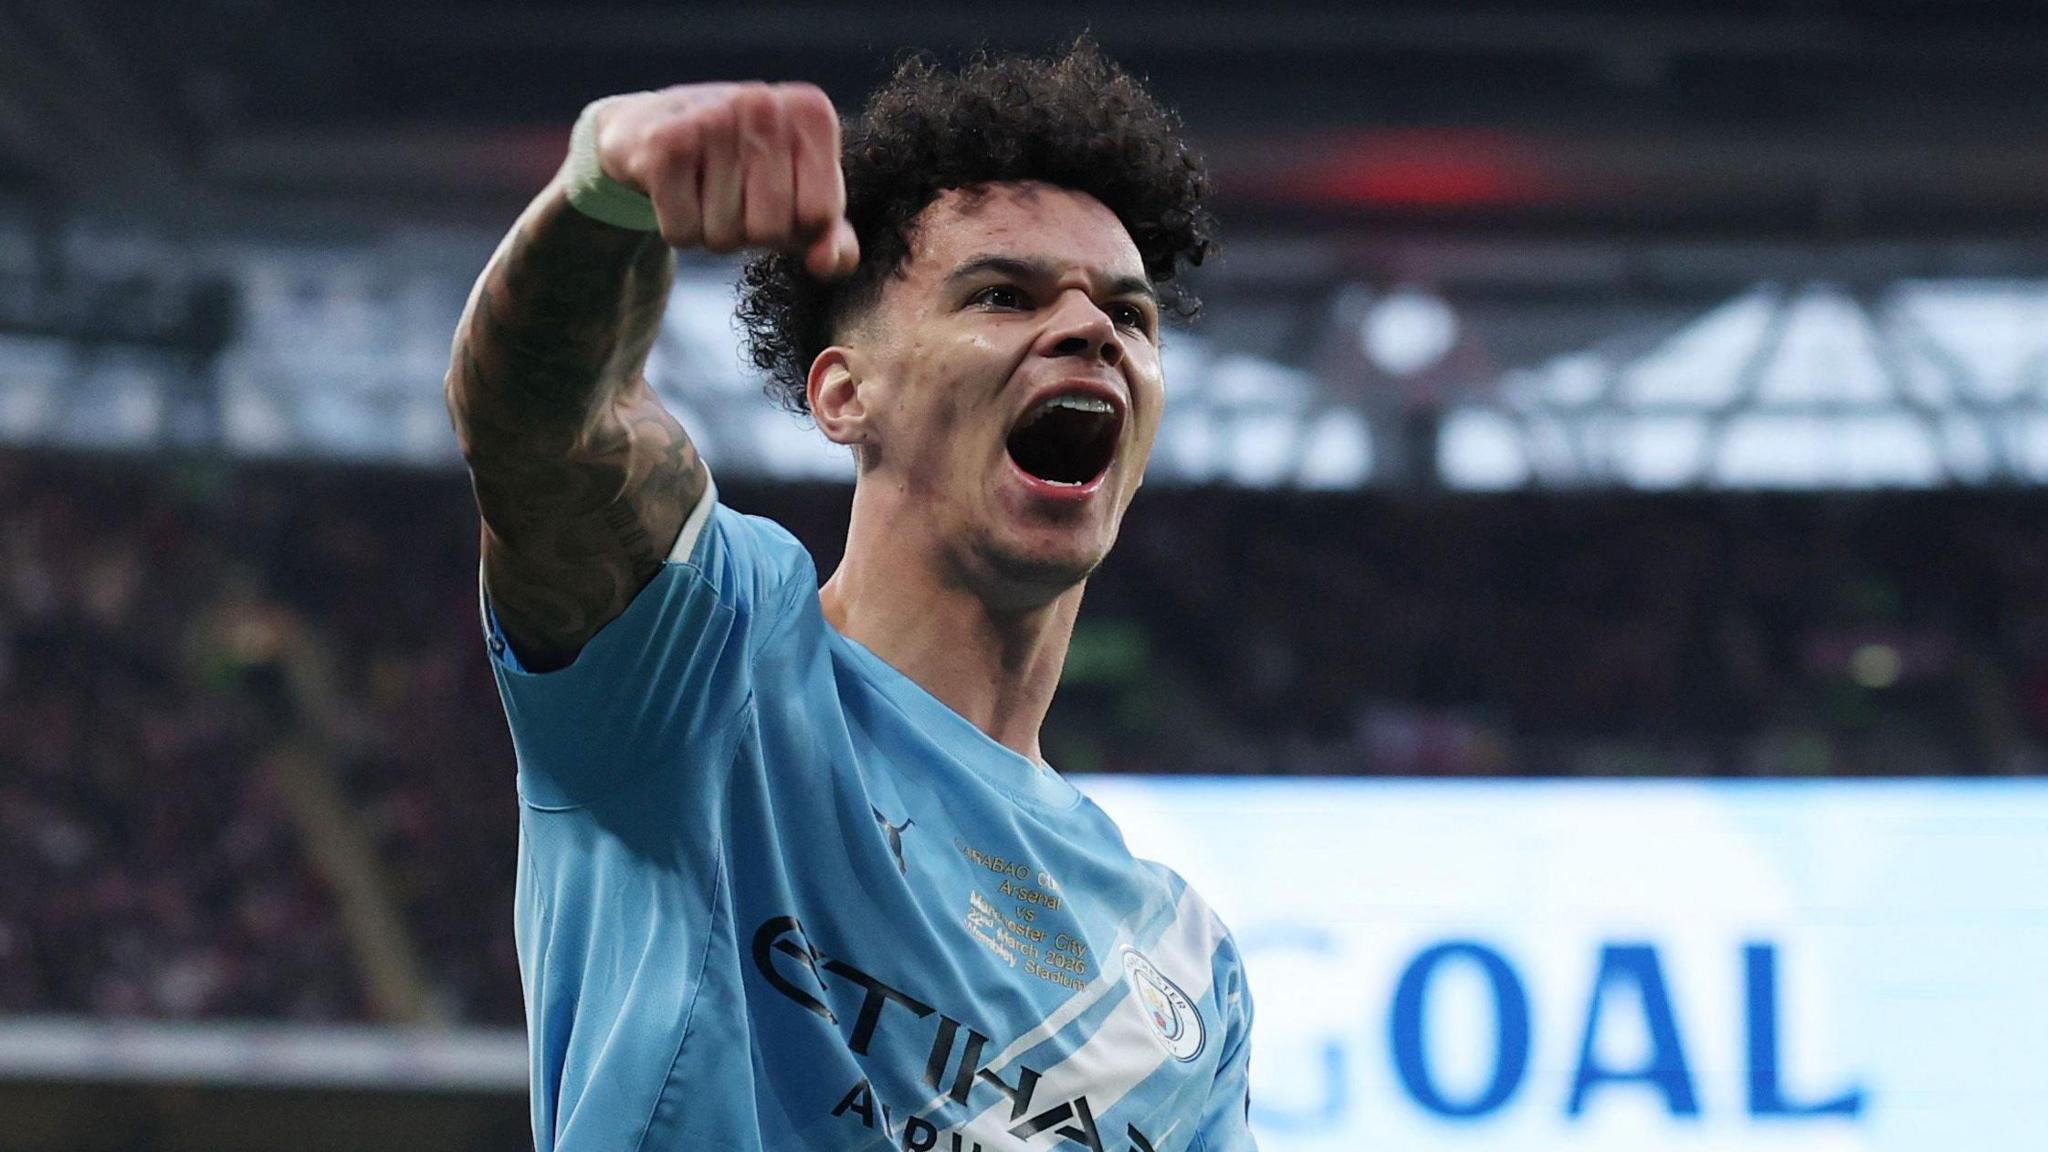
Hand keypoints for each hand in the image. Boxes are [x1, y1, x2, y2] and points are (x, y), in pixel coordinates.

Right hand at [591, 82, 858, 279]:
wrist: (652, 127)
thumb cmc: (744, 168)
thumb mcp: (799, 198)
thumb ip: (832, 239)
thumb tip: (826, 263)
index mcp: (811, 112)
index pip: (820, 215)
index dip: (796, 225)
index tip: (778, 193)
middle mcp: (763, 103)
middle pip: (771, 230)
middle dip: (750, 230)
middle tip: (733, 190)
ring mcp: (711, 118)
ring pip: (724, 237)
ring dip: (712, 228)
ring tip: (703, 184)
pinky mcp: (664, 143)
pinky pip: (683, 233)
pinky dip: (678, 227)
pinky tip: (674, 185)